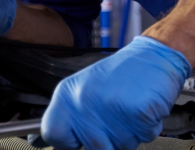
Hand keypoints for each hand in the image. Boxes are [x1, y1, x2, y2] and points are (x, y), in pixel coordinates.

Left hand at [42, 36, 190, 149]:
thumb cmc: (121, 74)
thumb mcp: (83, 90)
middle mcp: (85, 101)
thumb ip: (67, 118)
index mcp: (67, 95)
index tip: (78, 138)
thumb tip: (41, 143)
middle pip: (93, 148)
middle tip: (115, 115)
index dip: (68, 142)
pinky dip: (148, 127)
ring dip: (129, 133)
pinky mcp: (137, 113)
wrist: (154, 55)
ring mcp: (111, 108)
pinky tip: (143, 107)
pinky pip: (144, 137)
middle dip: (109, 138)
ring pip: (121, 146)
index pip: (53, 134)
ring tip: (130, 107)